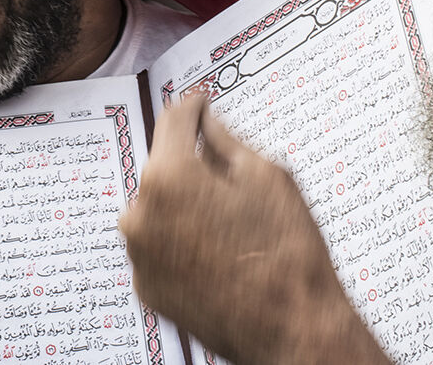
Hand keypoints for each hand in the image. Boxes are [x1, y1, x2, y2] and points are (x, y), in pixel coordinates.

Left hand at [121, 96, 387, 364]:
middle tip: (230, 174)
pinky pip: (160, 247)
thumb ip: (226, 140)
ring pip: (158, 209)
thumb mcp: (268, 176)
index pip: (173, 120)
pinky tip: (219, 251)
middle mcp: (140, 215)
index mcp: (168, 178)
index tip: (202, 103)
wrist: (292, 329)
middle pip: (163, 168)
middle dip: (192, 164)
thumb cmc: (287, 254)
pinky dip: (181, 242)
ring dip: (184, 205)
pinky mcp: (147, 287)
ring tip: (231, 223)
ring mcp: (140, 255)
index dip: (193, 106)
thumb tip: (206, 124)